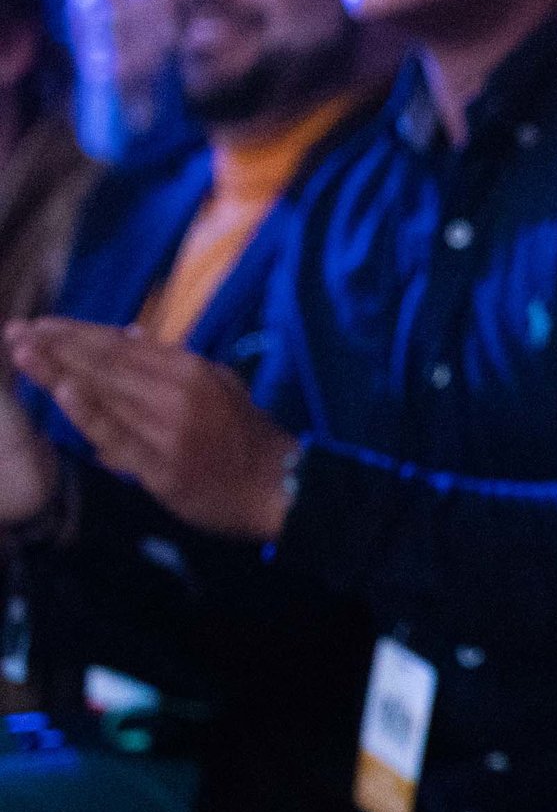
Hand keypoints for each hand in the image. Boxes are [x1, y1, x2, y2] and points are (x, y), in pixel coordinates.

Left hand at [6, 319, 297, 541]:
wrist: (274, 488)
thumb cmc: (245, 436)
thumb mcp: (220, 384)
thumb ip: (172, 361)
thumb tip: (128, 332)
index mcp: (191, 369)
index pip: (123, 343)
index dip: (77, 332)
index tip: (38, 323)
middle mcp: (177, 391)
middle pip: (107, 363)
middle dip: (56, 345)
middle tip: (14, 330)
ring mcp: (167, 428)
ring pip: (105, 393)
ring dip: (58, 370)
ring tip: (20, 351)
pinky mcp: (159, 465)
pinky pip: (117, 435)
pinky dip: (88, 413)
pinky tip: (61, 393)